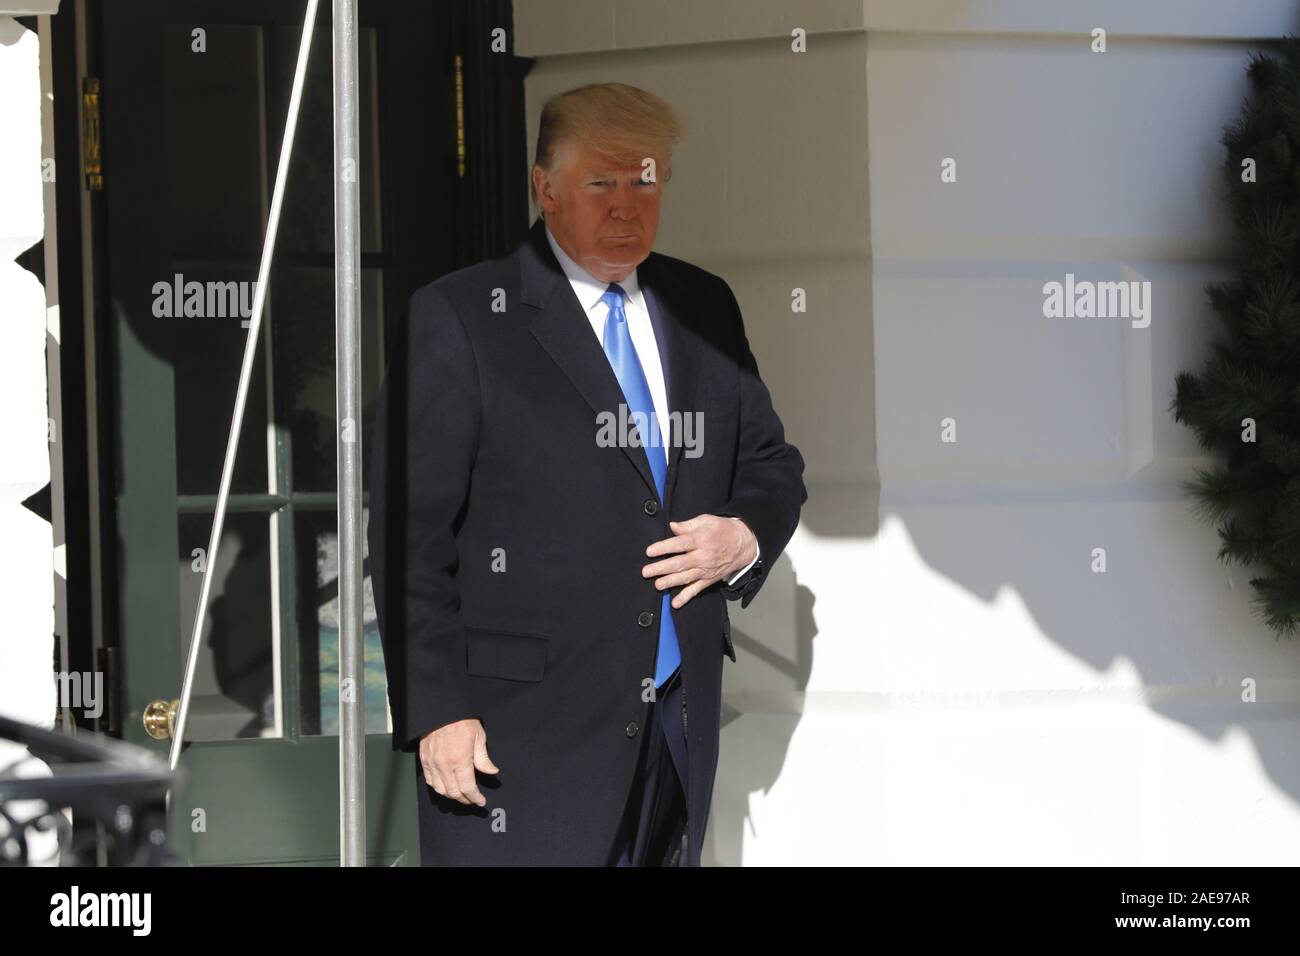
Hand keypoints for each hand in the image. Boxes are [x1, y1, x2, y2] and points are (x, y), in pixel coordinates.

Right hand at [419, 718, 498, 805]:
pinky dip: (438, 787)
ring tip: (460, 795)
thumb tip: (492, 771)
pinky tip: (446, 786)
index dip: (475, 798)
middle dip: (464, 799)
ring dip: (451, 795)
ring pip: (440, 790)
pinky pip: (429, 780)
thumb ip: (484, 758)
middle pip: (454, 792)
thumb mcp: (478, 737)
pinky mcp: (424, 760)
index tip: (480, 801)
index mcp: (460, 760)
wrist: (442, 709)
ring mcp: (432, 763)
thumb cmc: (461, 720)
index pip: (467, 788)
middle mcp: (445, 765)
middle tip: (472, 800)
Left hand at [643, 514, 757, 608]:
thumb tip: (672, 526)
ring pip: (685, 578)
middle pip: (679, 563)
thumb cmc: (723, 529)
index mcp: (700, 539)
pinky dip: (686, 597)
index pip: (679, 544)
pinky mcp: (709, 579)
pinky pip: (696, 589)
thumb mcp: (706, 520)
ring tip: (657, 585)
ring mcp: (706, 569)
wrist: (744, 543)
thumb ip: (688, 525)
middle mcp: (703, 556)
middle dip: (661, 568)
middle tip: (646, 571)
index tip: (650, 551)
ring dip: (670, 582)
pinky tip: (675, 603)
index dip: (664, 548)